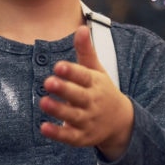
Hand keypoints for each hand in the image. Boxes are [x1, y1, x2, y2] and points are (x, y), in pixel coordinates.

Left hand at [39, 24, 134, 158]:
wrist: (120, 122)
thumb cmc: (101, 90)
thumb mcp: (96, 70)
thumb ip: (85, 51)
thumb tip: (80, 28)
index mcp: (96, 83)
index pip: (84, 76)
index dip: (72, 71)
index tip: (58, 65)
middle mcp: (92, 102)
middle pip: (78, 96)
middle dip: (64, 90)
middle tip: (48, 82)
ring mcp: (88, 120)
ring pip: (72, 116)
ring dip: (58, 110)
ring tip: (43, 102)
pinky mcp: (81, 137)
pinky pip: (68, 136)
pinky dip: (57, 133)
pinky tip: (43, 127)